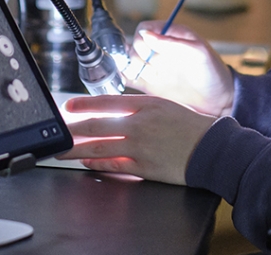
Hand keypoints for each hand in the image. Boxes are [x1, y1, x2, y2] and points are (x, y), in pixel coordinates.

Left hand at [57, 94, 215, 184]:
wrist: (213, 149)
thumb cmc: (191, 127)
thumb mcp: (165, 106)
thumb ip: (139, 108)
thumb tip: (113, 112)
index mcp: (145, 104)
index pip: (106, 102)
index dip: (83, 105)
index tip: (67, 107)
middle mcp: (139, 123)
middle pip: (96, 125)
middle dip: (73, 130)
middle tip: (58, 132)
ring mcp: (140, 146)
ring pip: (99, 146)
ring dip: (77, 149)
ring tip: (63, 150)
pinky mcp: (143, 167)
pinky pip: (114, 165)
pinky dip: (97, 163)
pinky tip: (87, 161)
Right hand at [126, 22, 233, 116]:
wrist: (220, 101)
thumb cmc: (213, 72)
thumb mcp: (198, 53)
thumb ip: (173, 43)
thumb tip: (145, 34)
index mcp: (171, 35)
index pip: (144, 29)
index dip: (142, 40)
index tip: (150, 53)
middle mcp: (159, 50)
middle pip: (133, 46)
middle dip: (139, 58)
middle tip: (156, 70)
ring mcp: (153, 68)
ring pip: (129, 62)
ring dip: (135, 70)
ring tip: (155, 79)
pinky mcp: (150, 86)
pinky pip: (129, 78)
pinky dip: (124, 78)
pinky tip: (131, 81)